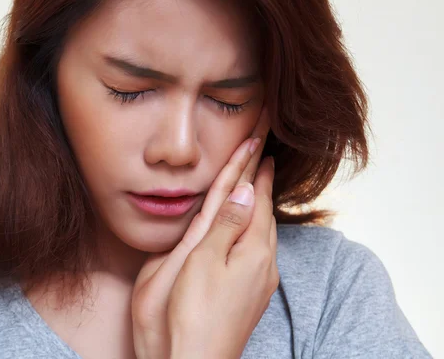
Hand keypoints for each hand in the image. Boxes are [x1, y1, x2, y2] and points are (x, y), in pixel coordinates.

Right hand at [131, 107, 275, 358]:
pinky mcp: (251, 295)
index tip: (262, 144)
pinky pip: (258, 249)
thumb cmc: (193, 314)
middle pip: (264, 213)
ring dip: (260, 204)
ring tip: (259, 184)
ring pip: (263, 232)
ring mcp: (260, 281)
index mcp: (253, 250)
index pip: (256, 199)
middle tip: (265, 155)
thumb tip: (244, 191)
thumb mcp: (204, 261)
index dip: (256, 171)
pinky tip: (250, 230)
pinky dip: (254, 227)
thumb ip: (225, 225)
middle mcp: (264, 263)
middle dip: (263, 183)